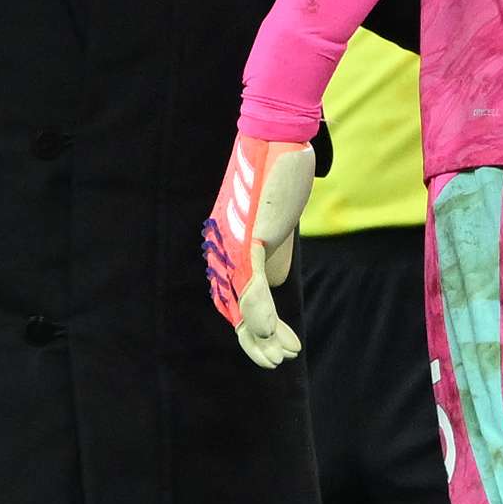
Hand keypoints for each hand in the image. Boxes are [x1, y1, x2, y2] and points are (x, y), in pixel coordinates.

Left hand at [202, 134, 315, 368]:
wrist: (280, 141)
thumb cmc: (279, 181)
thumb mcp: (276, 231)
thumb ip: (271, 259)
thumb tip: (271, 289)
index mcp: (228, 251)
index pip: (233, 302)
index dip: (251, 331)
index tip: (272, 350)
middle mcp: (222, 251)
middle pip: (231, 308)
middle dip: (254, 341)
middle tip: (276, 362)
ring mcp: (232, 245)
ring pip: (240, 302)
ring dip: (261, 334)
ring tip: (280, 356)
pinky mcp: (248, 237)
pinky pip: (251, 282)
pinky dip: (260, 310)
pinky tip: (270, 332)